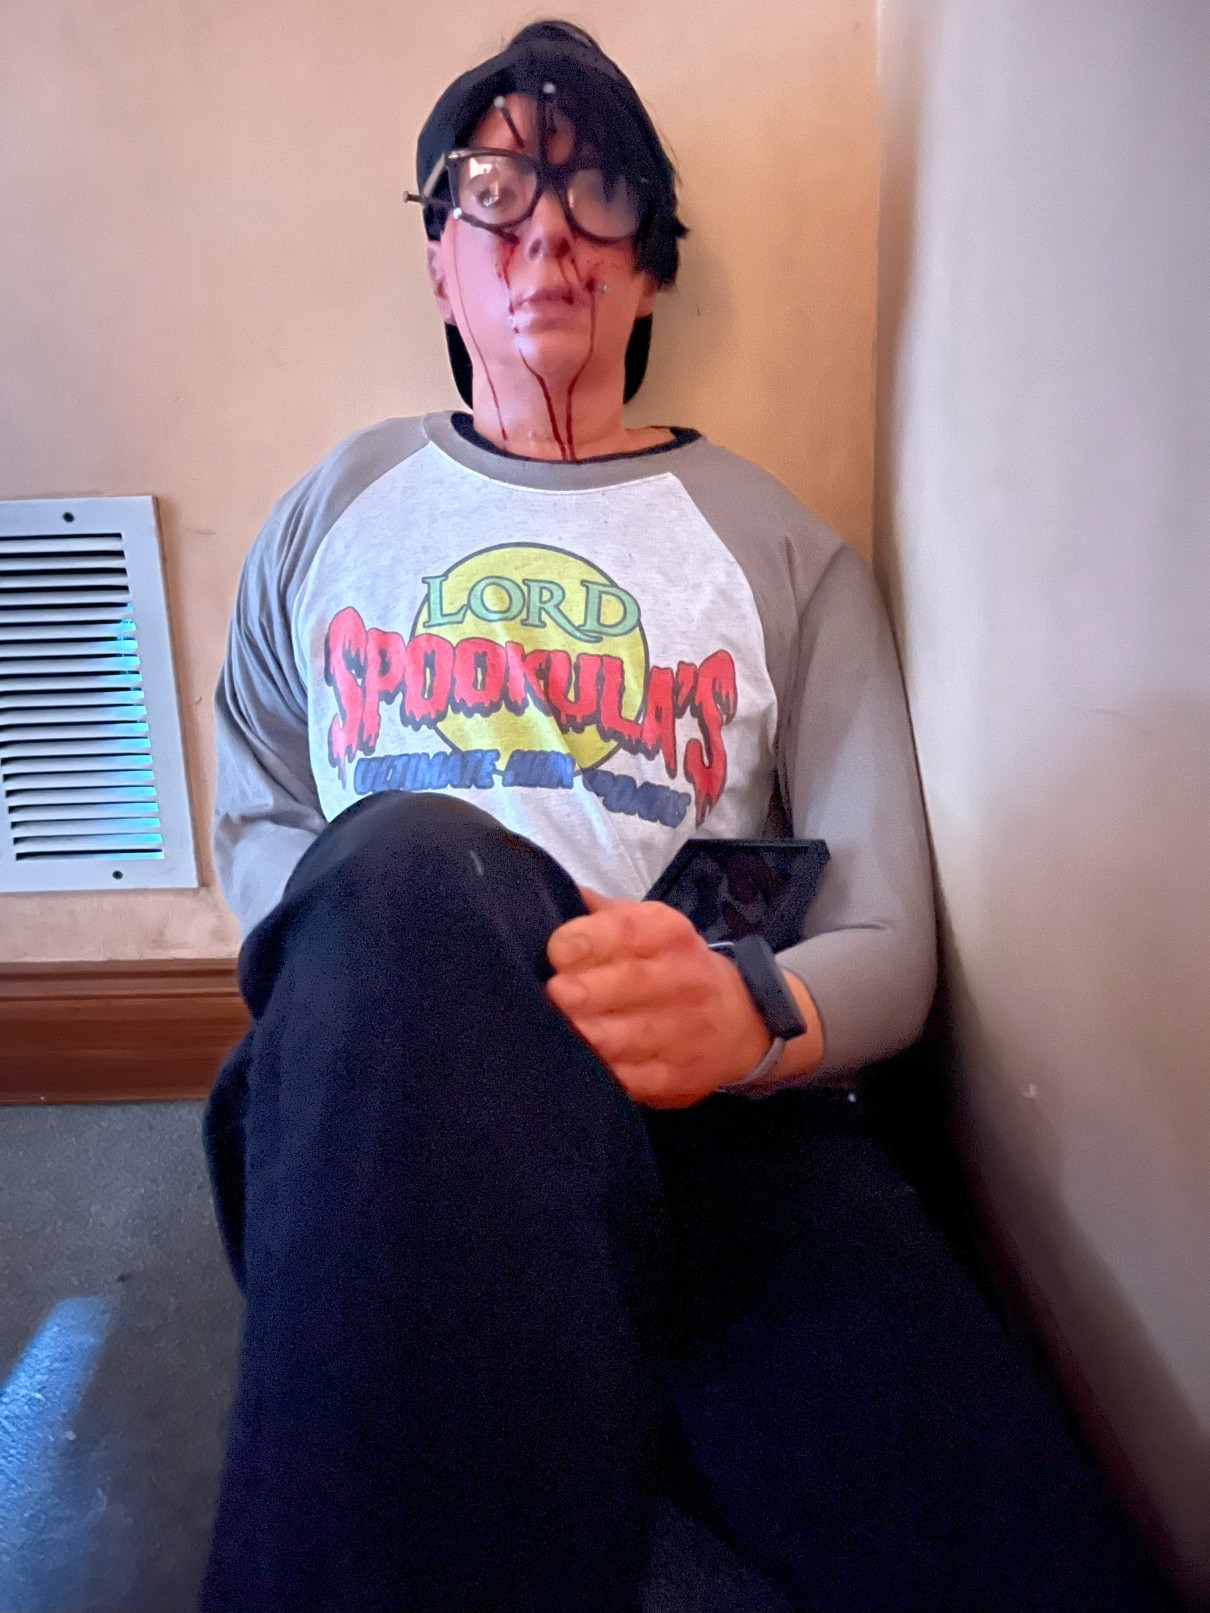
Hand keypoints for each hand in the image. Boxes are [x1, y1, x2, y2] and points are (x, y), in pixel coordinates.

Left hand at [545, 888, 773, 1107]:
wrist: (742, 1020)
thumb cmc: (672, 966)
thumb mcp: (648, 925)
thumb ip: (601, 912)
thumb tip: (548, 889)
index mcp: (667, 932)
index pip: (625, 930)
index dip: (584, 940)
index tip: (555, 952)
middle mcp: (681, 978)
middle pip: (626, 983)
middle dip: (581, 992)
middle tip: (553, 996)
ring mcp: (683, 1030)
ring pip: (627, 1036)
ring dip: (586, 1036)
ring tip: (555, 1032)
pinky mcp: (677, 1076)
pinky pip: (633, 1078)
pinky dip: (602, 1074)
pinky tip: (581, 1065)